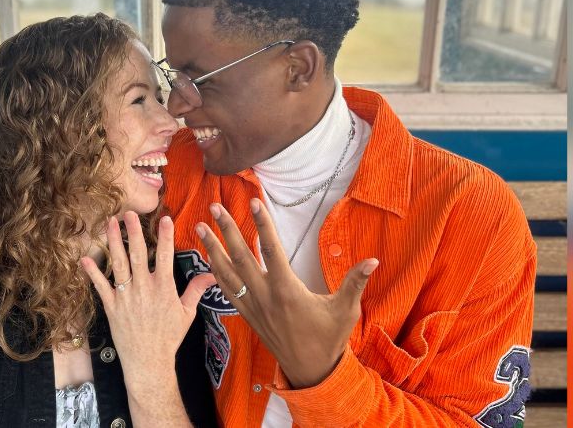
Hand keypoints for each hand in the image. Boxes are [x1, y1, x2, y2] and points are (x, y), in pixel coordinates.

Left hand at [81, 212, 215, 390]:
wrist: (148, 361)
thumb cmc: (169, 337)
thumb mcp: (187, 313)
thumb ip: (196, 290)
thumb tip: (213, 274)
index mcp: (164, 287)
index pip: (166, 255)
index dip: (165, 235)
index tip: (164, 218)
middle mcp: (144, 288)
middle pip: (138, 253)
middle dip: (134, 231)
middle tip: (129, 213)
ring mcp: (126, 296)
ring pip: (118, 263)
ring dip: (114, 242)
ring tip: (110, 224)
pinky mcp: (112, 306)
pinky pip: (100, 286)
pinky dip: (92, 272)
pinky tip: (85, 258)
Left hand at [195, 199, 377, 387]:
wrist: (310, 370)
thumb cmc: (328, 339)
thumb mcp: (346, 310)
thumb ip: (355, 282)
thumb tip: (373, 261)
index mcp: (288, 290)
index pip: (272, 249)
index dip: (263, 224)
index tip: (254, 202)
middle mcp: (265, 295)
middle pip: (241, 256)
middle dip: (226, 230)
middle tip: (213, 207)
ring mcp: (253, 306)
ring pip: (227, 272)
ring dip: (212, 248)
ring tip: (198, 227)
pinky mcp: (247, 315)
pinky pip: (226, 290)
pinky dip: (215, 272)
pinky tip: (207, 258)